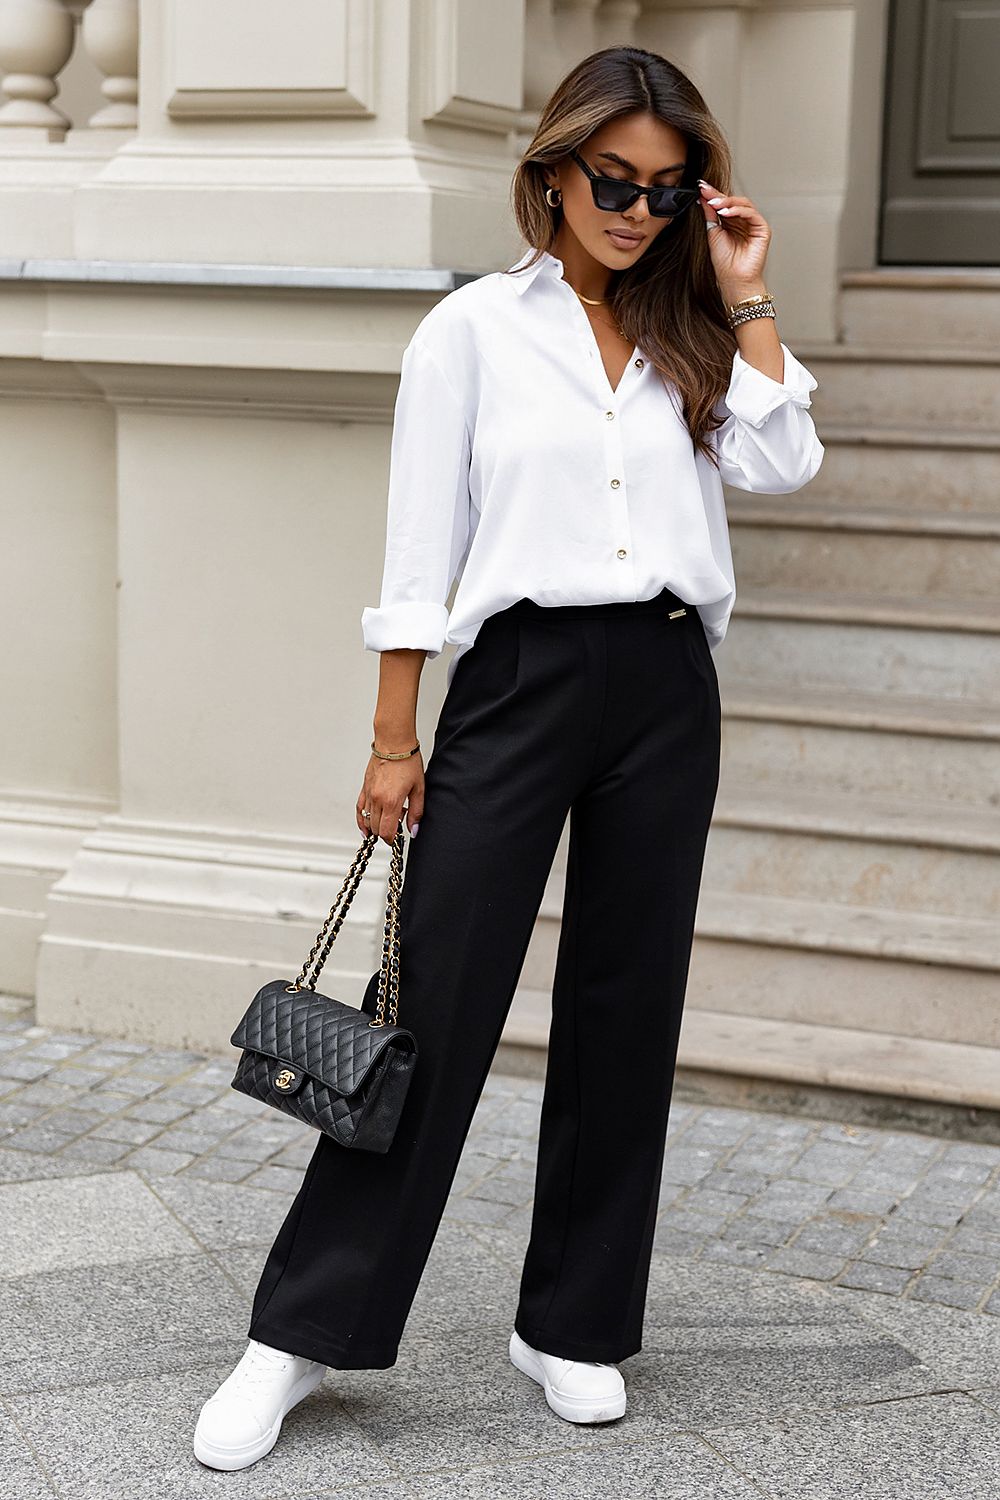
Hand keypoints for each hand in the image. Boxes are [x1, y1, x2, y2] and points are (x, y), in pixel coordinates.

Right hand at [357, 753, 423, 847]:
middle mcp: (377, 799)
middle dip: (386, 832)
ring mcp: (369, 794)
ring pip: (367, 821)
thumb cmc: (407, 762)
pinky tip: (365, 827)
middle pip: (376, 828)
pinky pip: (359, 809)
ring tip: (386, 823)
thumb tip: (413, 830)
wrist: (394, 744)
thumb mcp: (419, 789)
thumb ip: (416, 812)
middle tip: (397, 825)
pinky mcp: (364, 788)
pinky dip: (361, 821)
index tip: (398, 839)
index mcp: (391, 801)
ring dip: (375, 827)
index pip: (387, 831)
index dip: (392, 840)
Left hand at [697, 180, 771, 298]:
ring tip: (714, 204)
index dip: (712, 195)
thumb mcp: (713, 234)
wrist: (733, 281)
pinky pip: (751, 214)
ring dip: (727, 202)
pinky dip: (738, 211)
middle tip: (705, 191)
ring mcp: (753, 224)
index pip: (723, 204)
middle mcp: (743, 221)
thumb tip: (703, 198)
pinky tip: (725, 213)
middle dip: (718, 195)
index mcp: (731, 222)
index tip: (700, 187)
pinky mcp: (762, 229)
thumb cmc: (724, 263)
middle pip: (733, 201)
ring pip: (743, 204)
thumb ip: (710, 215)